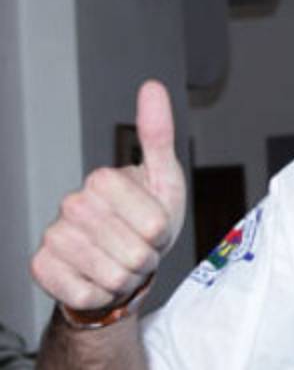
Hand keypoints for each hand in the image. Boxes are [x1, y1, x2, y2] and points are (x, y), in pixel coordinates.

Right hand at [30, 80, 186, 310]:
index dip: (162, 233)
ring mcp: (54, 236)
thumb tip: (152, 86)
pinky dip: (101, 294)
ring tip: (121, 261)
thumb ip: (159, 135)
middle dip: (146, 257)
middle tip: (138, 246)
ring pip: (113, 276)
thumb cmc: (146, 217)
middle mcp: (72, 204)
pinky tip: (96, 277)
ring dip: (126, 277)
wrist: (116, 260)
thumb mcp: (164, 177)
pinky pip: (86, 294)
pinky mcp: (41, 267)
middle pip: (136, 252)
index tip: (153, 226)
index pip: (155, 224)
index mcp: (103, 180)